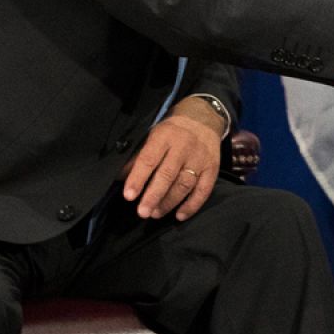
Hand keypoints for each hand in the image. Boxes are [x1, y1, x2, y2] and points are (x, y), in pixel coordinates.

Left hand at [123, 97, 221, 220]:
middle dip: (153, 196)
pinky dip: (192, 205)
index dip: (138, 179)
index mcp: (165, 137)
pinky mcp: (212, 168)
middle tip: (142, 212)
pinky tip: (180, 215)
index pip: (149, 159)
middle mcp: (184, 147)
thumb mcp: (152, 136)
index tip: (129, 196)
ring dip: (169, 202)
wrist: (203, 119)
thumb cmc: (172, 132)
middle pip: (168, 174)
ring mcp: (200, 158)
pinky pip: (204, 190)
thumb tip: (121, 178)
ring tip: (156, 213)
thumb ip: (138, 157)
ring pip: (184, 184)